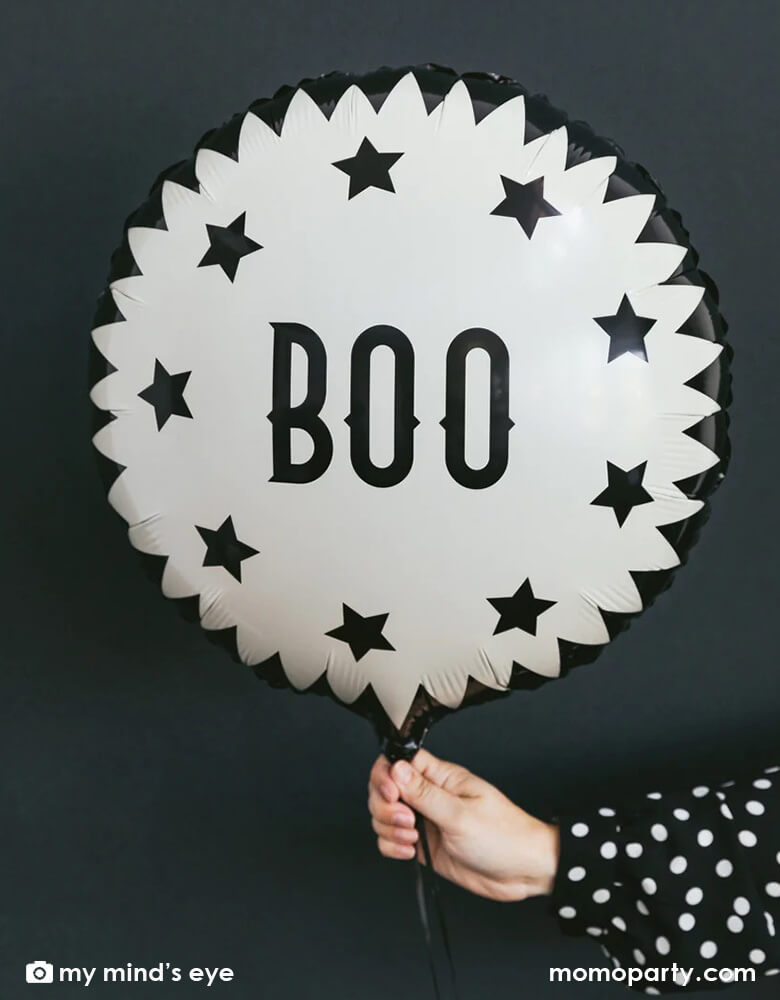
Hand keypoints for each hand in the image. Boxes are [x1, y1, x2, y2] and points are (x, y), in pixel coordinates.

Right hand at [367, 749, 559, 901]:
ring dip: (388, 828)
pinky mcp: (424, 844)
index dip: (386, 775)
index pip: (400, 761)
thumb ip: (424, 794)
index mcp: (442, 778)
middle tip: (407, 821)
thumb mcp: (461, 815)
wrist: (523, 872)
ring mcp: (426, 820)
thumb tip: (396, 768)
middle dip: (384, 806)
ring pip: (385, 815)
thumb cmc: (504, 836)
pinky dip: (392, 846)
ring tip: (411, 839)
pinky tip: (409, 851)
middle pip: (385, 788)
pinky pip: (392, 839)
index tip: (391, 795)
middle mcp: (430, 796)